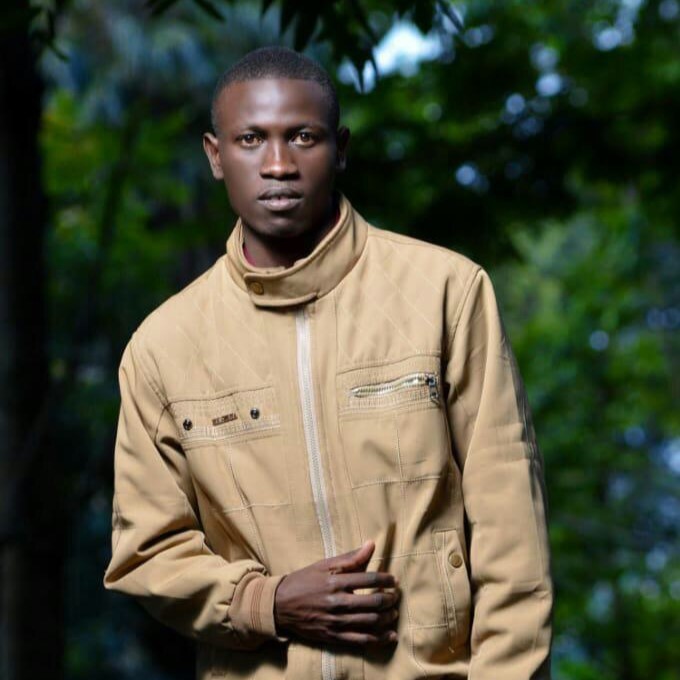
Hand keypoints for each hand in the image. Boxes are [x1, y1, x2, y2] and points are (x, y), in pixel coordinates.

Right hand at [274, 540, 399, 646]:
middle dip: (389, 599)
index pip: (369, 579)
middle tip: (395, 596)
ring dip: (387, 617)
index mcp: (335, 582)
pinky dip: (379, 639)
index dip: (386, 579)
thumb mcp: (325, 565)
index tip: (393, 580)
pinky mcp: (333, 637)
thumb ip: (350, 557)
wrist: (279, 606)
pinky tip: (390, 635)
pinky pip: (361, 641)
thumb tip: (371, 544)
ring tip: (393, 612)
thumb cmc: (304, 581)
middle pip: (373, 602)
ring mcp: (335, 622)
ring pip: (370, 622)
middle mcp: (337, 603)